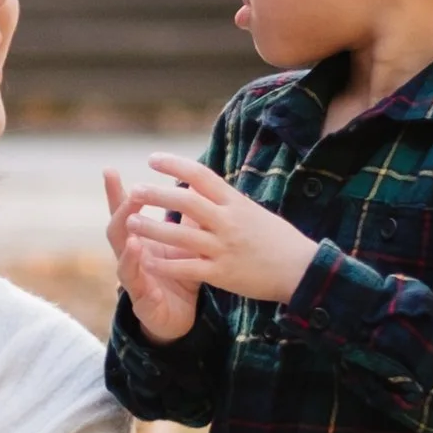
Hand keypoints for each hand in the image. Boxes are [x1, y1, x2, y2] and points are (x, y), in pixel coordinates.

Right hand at [104, 168, 200, 342]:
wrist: (180, 317)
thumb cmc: (179, 275)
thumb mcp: (185, 244)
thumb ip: (187, 219)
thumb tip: (195, 187)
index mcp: (141, 240)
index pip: (126, 214)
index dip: (116, 194)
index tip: (109, 169)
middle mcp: (131, 257)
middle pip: (117, 230)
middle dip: (119, 211)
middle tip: (129, 193)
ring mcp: (133, 278)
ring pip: (121, 257)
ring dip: (126, 241)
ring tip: (132, 227)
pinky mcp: (142, 299)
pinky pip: (136, 285)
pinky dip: (137, 273)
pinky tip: (142, 263)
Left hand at [114, 157, 319, 308]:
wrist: (302, 271)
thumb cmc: (279, 240)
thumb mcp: (254, 212)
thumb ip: (226, 200)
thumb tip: (201, 185)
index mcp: (236, 203)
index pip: (201, 176)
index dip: (175, 165)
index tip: (152, 159)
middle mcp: (228, 222)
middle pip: (186, 203)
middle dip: (157, 194)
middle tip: (134, 189)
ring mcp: (224, 248)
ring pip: (181, 236)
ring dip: (153, 228)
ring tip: (130, 222)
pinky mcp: (223, 273)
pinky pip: (188, 268)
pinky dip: (166, 265)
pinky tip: (147, 261)